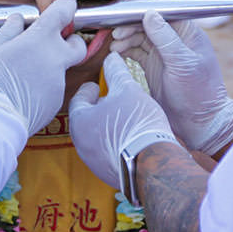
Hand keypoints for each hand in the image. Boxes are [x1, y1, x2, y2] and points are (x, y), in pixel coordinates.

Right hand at [0, 0, 86, 134]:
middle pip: (78, 44)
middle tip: (51, 43)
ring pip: (61, 68)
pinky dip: (42, 86)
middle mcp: (55, 59)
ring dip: (48, 66)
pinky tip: (23, 91)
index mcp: (39, 40)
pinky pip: (52, 87)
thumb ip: (7, 31)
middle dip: (70, 40)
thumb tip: (18, 20)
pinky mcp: (56, 101)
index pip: (63, 12)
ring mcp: (58, 82)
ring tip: (22, 74)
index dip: (65, 6)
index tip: (63, 6)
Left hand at [68, 52, 174, 189]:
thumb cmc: (137, 124)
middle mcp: (81, 144)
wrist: (153, 163)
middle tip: (112, 100)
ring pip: (96, 136)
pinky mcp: (106, 173)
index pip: (79, 99)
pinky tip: (130, 137)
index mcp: (80, 121)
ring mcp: (92, 161)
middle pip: (86, 119)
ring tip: (124, 118)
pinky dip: (114, 142)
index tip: (98, 86)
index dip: (90, 89)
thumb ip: (116, 72)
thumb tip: (111, 58)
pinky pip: (106, 152)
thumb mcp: (128, 90)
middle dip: (99, 108)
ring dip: (107, 125)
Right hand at [110, 12, 232, 155]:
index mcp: (187, 33)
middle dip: (130, 25)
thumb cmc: (199, 93)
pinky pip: (135, 52)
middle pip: (147, 23)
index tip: (124, 9)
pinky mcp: (153, 66)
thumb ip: (166, 38)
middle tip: (116, 32)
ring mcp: (162, 53)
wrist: (200, 123)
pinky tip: (116, 52)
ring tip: (114, 45)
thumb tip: (150, 13)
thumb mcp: (183, 63)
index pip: (163, 11)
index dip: (143, 9)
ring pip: (139, 37)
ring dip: (125, 38)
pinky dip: (125, 50)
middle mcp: (174, 40)